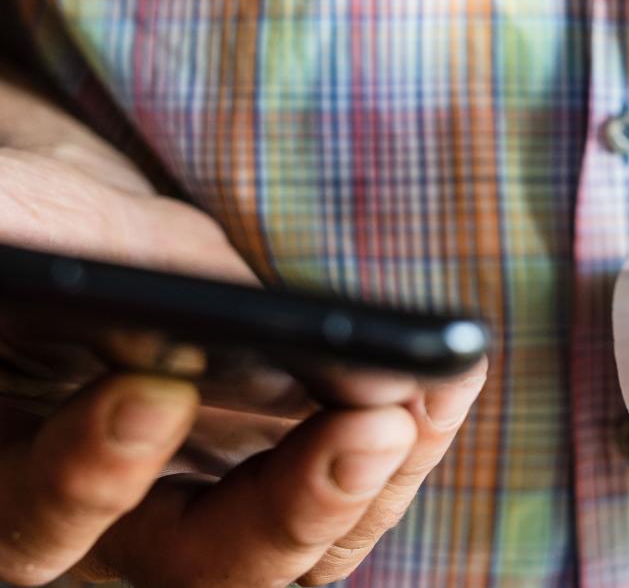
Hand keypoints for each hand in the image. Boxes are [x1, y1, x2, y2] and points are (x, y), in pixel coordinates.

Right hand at [0, 72, 487, 585]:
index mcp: (9, 472)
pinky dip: (406, 441)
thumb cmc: (33, 224)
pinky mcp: (278, 483)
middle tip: (371, 427)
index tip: (152, 394)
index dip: (85, 479)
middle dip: (290, 508)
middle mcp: (105, 523)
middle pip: (195, 566)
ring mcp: (201, 512)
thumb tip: (103, 259)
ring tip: (430, 395)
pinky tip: (448, 376)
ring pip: (294, 552)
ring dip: (374, 481)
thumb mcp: (16, 212)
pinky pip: (350, 500)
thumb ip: (40, 232)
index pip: (30, 522)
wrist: (90, 234)